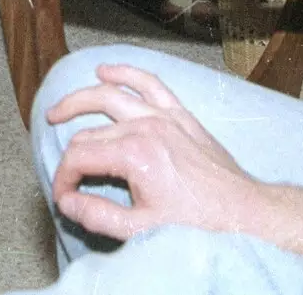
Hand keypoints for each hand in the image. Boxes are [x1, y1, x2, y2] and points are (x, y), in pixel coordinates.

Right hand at [44, 64, 266, 240]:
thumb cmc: (199, 224)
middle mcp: (146, 127)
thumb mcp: (142, 229)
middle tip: (65, 179)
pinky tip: (105, 72)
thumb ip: (98, 215)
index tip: (64, 198)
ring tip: (58, 111)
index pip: (79, 157)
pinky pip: (149, 83)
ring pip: (110, 96)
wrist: (244, 213)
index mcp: (134, 155)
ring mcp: (164, 116)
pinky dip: (125, 73)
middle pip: (90, 133)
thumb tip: (67, 202)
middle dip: (70, 157)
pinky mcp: (180, 115)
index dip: (63, 178)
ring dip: (80, 100)